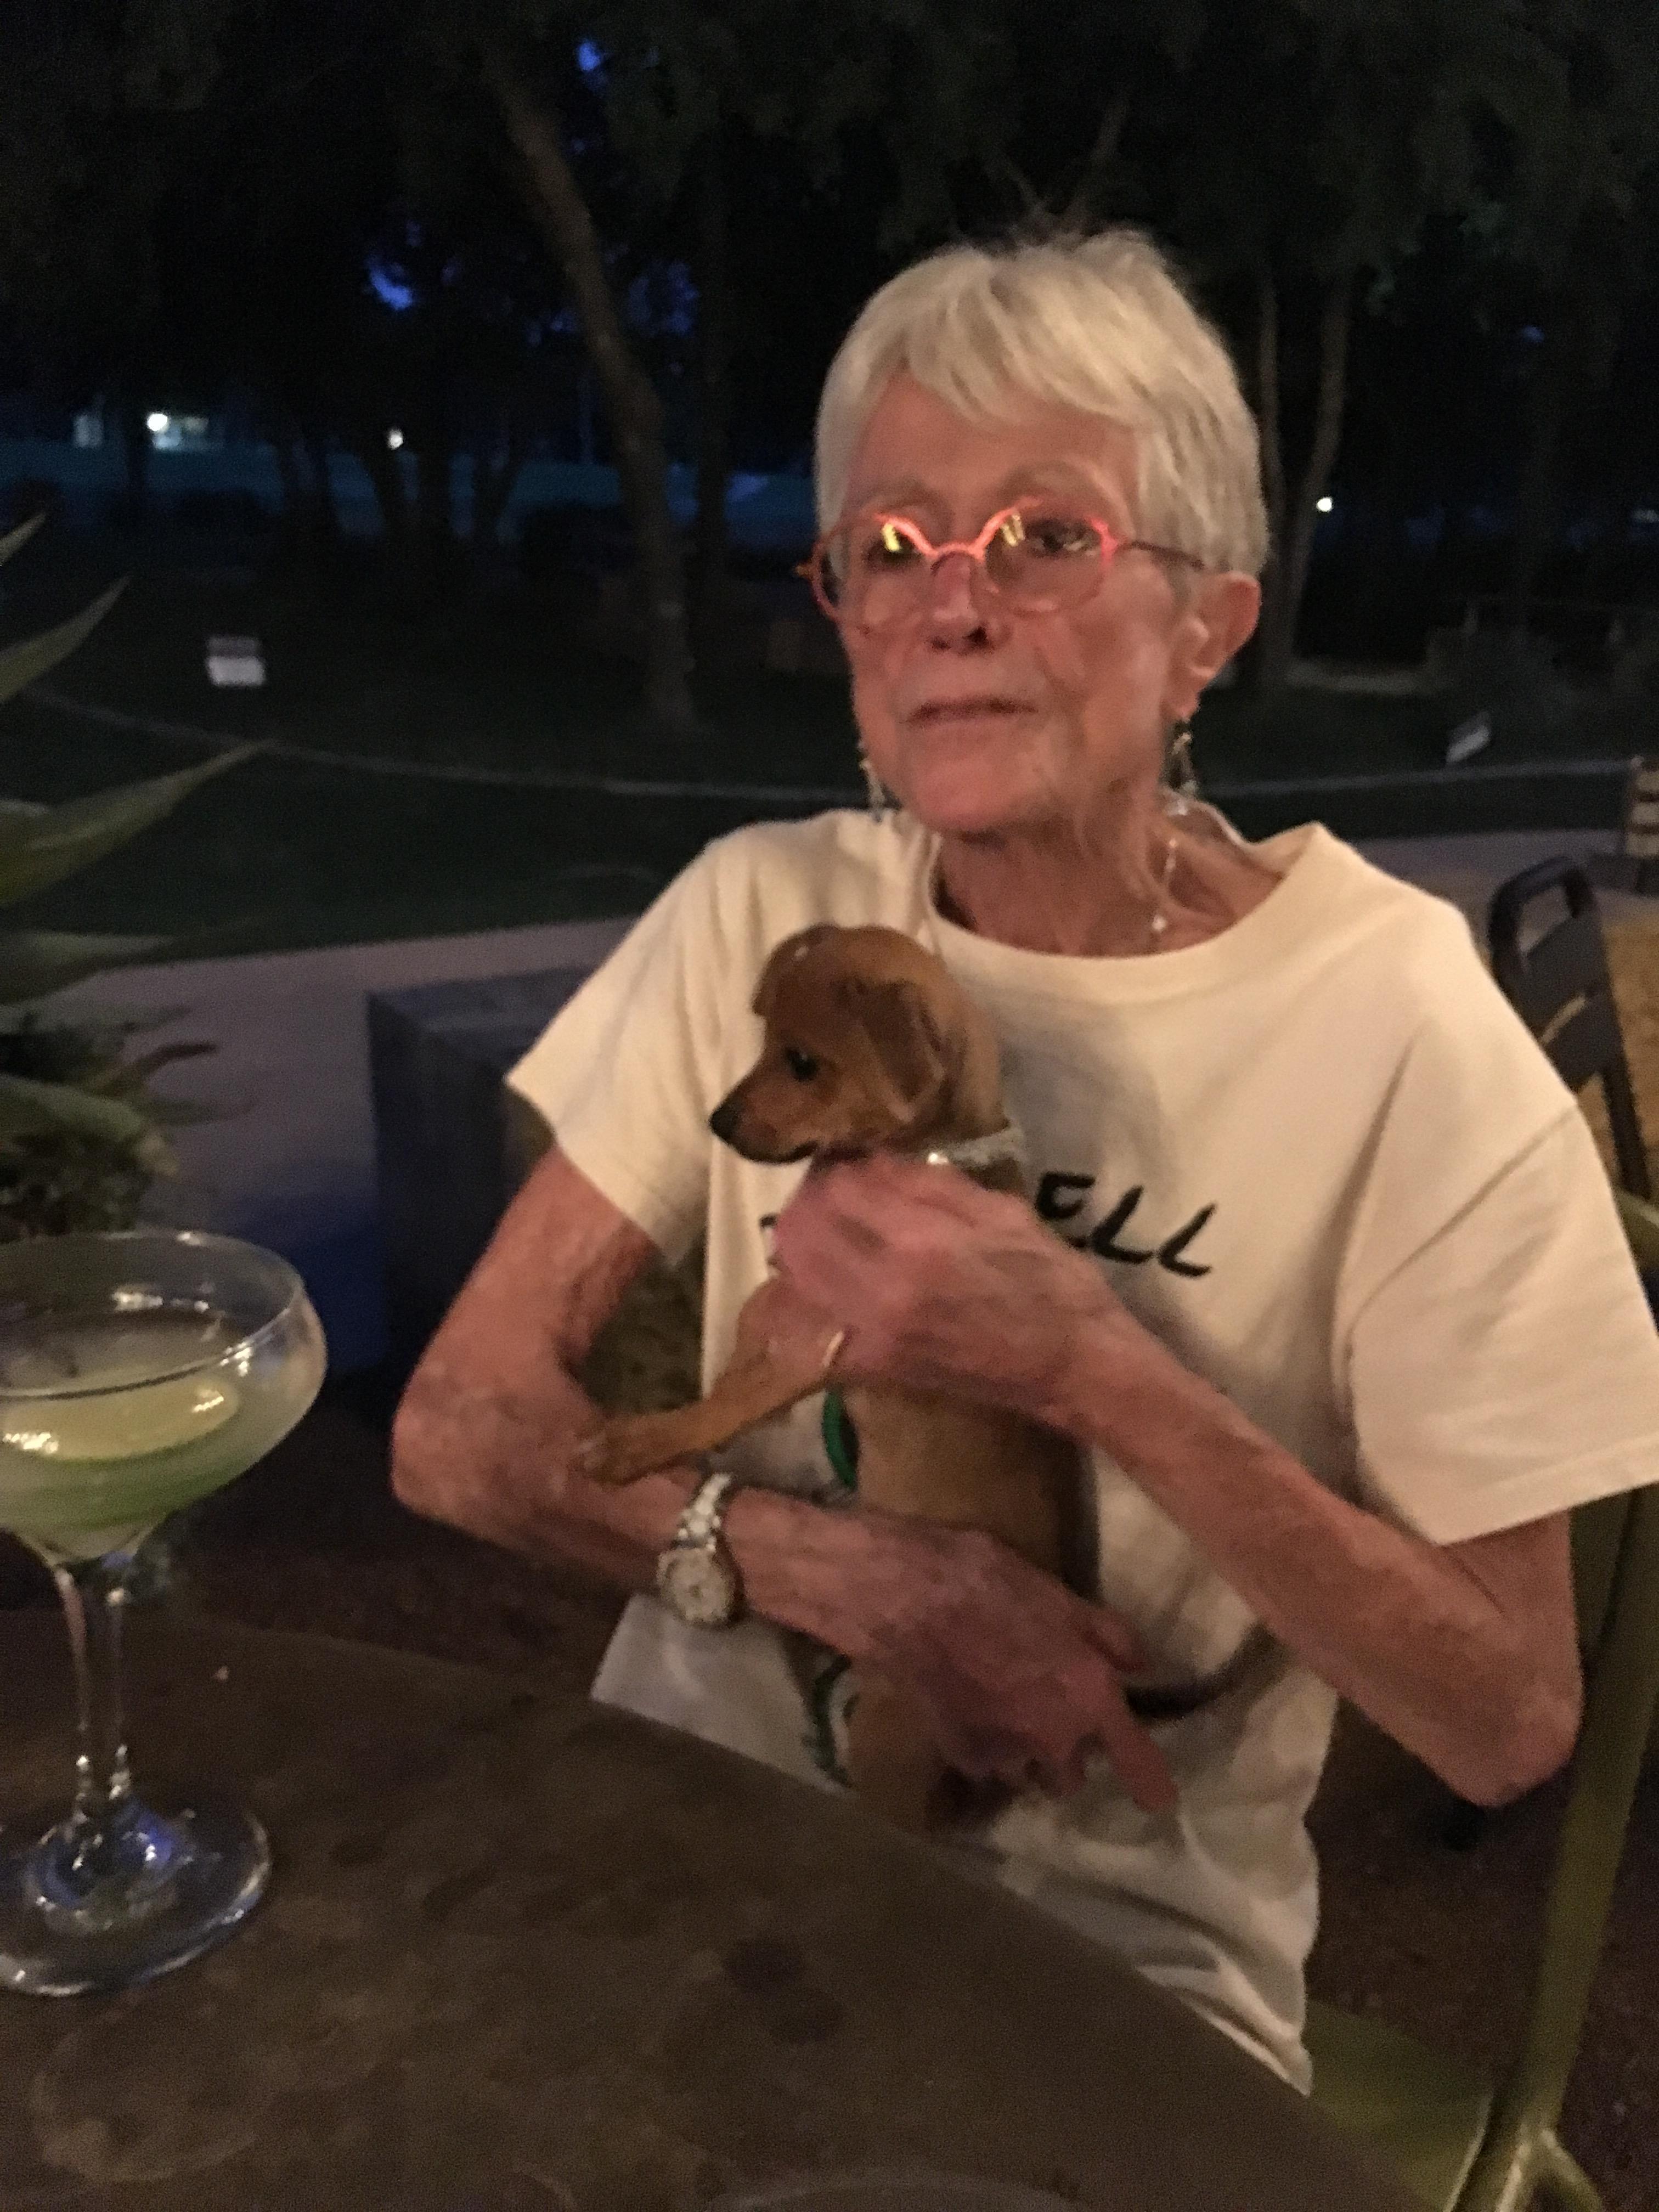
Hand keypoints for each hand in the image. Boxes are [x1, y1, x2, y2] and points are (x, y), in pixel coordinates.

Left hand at [771, 1154, 1132, 1423]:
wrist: (1071, 1365)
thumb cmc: (1051, 1281)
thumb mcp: (1001, 1211)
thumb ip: (928, 1185)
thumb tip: (871, 1161)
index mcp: (921, 1242)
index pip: (838, 1189)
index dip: (838, 1166)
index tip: (850, 1159)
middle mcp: (883, 1289)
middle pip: (799, 1230)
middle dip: (811, 1200)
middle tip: (834, 1189)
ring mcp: (873, 1333)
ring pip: (796, 1275)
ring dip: (805, 1242)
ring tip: (833, 1228)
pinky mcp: (874, 1364)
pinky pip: (816, 1319)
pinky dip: (816, 1291)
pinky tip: (839, 1276)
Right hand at [859, 1515, 1178, 1814]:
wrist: (912, 1599)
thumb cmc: (993, 1586)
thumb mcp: (1062, 1597)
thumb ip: (1109, 1637)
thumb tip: (1142, 1667)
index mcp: (1089, 1697)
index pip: (1136, 1761)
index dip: (1151, 1785)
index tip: (1159, 1803)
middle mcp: (1053, 1738)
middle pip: (1071, 1779)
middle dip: (1066, 1757)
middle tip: (1049, 1716)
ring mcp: (1004, 1753)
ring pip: (1025, 1775)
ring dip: (1023, 1757)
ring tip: (1005, 1716)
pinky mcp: (960, 1754)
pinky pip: (984, 1764)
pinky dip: (983, 1748)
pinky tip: (969, 1712)